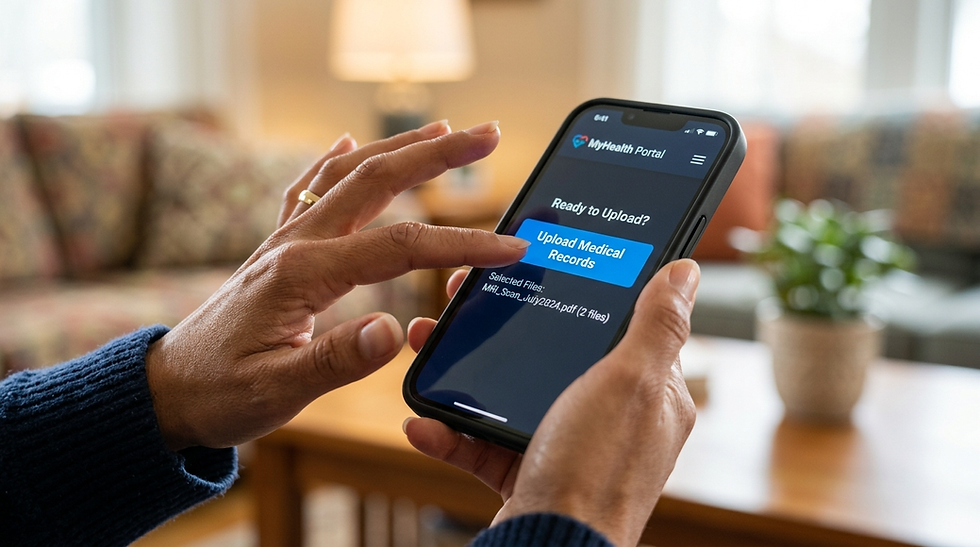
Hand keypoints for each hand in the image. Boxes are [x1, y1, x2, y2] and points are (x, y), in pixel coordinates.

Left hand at [145, 120, 529, 450]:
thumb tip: (393, 333)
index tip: (508, 248)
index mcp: (303, 274)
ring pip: (349, 175)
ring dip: (399, 149)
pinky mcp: (278, 250)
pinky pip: (308, 190)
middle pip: (376, 181)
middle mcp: (295, 244)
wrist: (167, 390)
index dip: (459, 244)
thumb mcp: (278, 391)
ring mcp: (285, 240)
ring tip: (445, 131)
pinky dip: (334, 163)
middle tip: (488, 135)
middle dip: (437, 155)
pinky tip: (347, 144)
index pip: (397, 247)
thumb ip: (336, 361)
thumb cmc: (220, 393)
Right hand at [404, 259, 698, 545]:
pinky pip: (485, 444)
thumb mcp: (631, 382)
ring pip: (510, 394)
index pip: (620, 325)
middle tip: (465, 298)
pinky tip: (422, 420)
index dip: (580, 290)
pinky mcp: (528, 474)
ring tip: (427, 341)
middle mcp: (610, 419)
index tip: (538, 265)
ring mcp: (567, 446)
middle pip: (553, 354)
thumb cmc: (598, 469)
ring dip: (464, 372)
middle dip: (504, 327)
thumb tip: (686, 270)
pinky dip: (451, 432)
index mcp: (648, 394)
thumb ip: (656, 324)